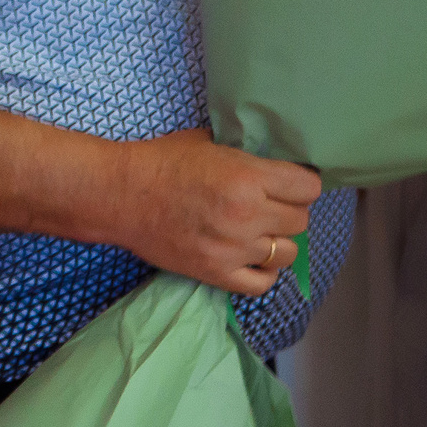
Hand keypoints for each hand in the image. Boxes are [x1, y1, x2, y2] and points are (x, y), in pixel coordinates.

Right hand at [120, 128, 319, 296]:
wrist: (118, 194)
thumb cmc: (159, 162)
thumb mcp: (208, 143)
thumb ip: (246, 155)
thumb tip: (273, 162)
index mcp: (247, 177)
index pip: (309, 188)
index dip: (300, 183)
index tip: (288, 183)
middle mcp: (247, 214)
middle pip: (300, 220)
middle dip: (287, 209)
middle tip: (267, 204)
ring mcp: (233, 248)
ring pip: (287, 252)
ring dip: (276, 240)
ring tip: (256, 231)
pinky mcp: (216, 273)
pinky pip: (263, 283)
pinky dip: (263, 271)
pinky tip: (252, 257)